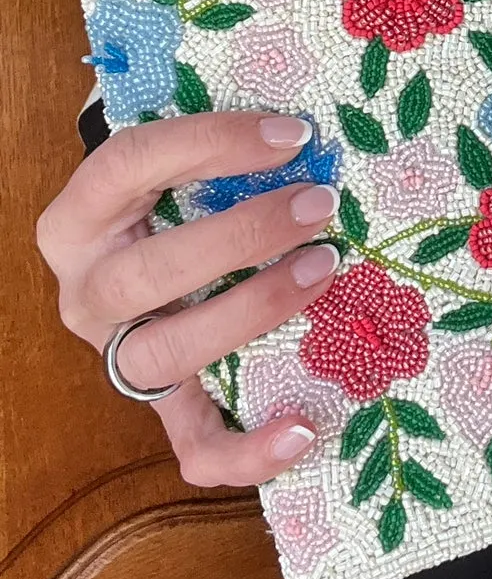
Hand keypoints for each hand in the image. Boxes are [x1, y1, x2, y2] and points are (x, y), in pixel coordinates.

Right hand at [35, 111, 342, 486]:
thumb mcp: (172, 168)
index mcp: (79, 217)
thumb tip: (308, 130)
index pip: (130, 165)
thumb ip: (215, 153)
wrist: (138, 255)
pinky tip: (303, 427)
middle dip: (244, 234)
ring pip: (167, 354)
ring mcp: (118, 355)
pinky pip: (194, 445)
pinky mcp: (160, 407)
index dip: (212, 146)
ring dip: (253, 310)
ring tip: (325, 268)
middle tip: (320, 203)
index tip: (294, 134)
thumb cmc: (171, 200)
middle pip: (150, 271)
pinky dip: (248, 448)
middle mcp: (87, 291)